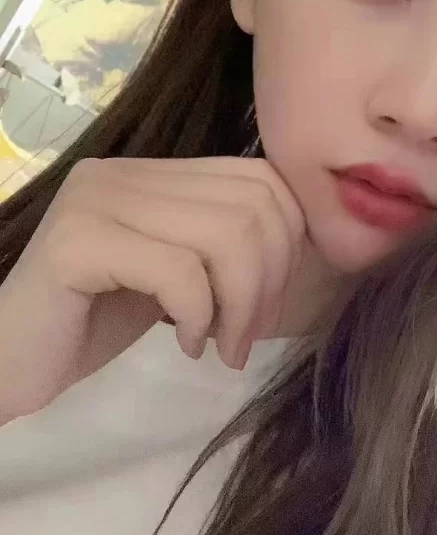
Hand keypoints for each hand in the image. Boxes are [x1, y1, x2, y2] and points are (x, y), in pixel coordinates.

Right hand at [0, 156, 305, 424]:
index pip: (263, 179)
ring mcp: (96, 200)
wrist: (8, 362)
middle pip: (255, 206)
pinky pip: (179, 270)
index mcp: (152, 172)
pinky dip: (198, 316)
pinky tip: (184, 345)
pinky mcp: (77, 242)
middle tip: (243, 338)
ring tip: (219, 347)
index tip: (268, 308)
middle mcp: (124, 172)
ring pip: (226, 236)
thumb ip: (224, 247)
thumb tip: (309, 243)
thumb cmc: (91, 324)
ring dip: (240, 307)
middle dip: (269, 283)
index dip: (288, 246)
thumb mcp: (176, 278)